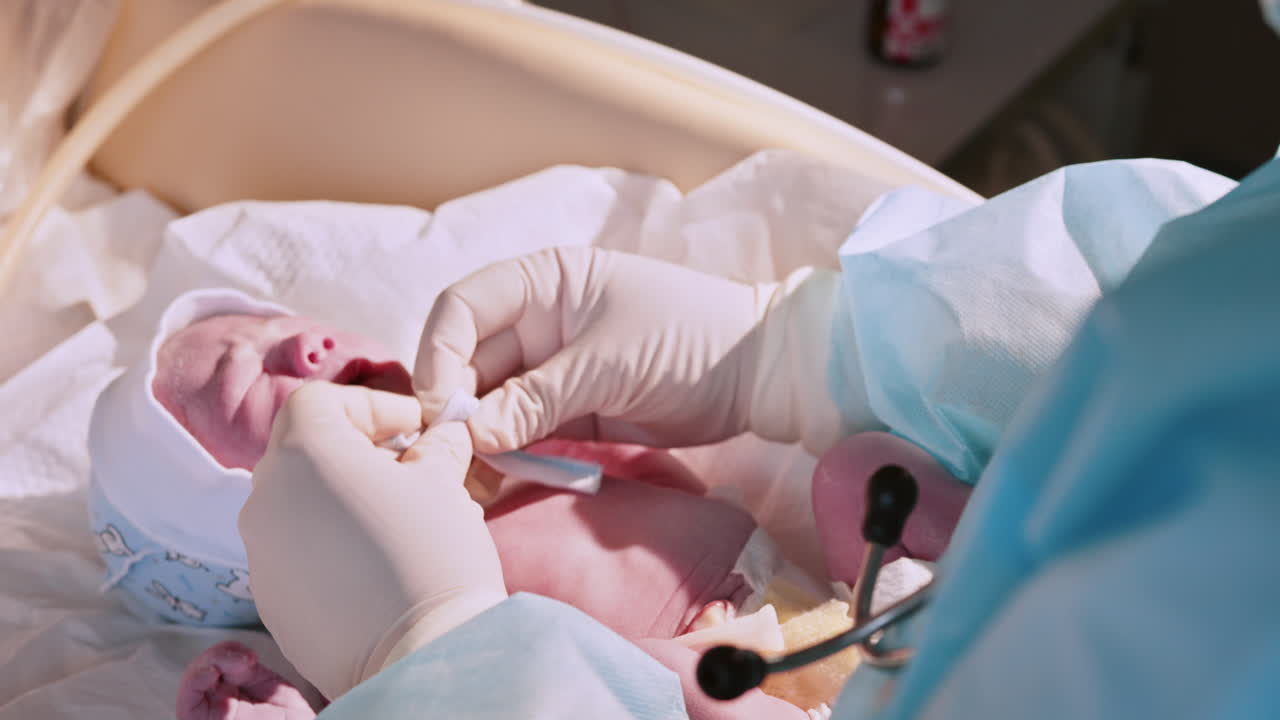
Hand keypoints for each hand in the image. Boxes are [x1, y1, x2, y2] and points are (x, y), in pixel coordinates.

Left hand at [239, 383, 506, 700]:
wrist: (420, 658)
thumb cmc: (432, 555)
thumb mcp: (444, 481)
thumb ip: (436, 445)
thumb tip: (440, 436)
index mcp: (303, 455)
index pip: (320, 401)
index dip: (371, 404)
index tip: (416, 427)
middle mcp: (265, 498)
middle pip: (305, 451)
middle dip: (359, 451)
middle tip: (413, 469)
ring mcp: (260, 553)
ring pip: (297, 503)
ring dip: (342, 499)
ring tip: (397, 522)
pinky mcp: (269, 600)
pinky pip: (295, 552)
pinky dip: (329, 545)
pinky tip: (376, 567)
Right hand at [414, 247, 853, 454]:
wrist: (759, 374)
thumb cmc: (689, 338)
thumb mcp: (609, 363)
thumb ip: (538, 399)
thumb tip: (472, 435)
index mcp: (542, 282)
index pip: (462, 309)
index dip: (439, 355)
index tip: (440, 408)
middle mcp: (538, 323)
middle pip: (468, 363)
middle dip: (455, 407)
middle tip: (450, 456)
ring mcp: (553, 369)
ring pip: (491, 404)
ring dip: (477, 439)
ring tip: (470, 478)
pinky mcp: (571, 412)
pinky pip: (523, 433)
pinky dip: (508, 456)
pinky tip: (496, 481)